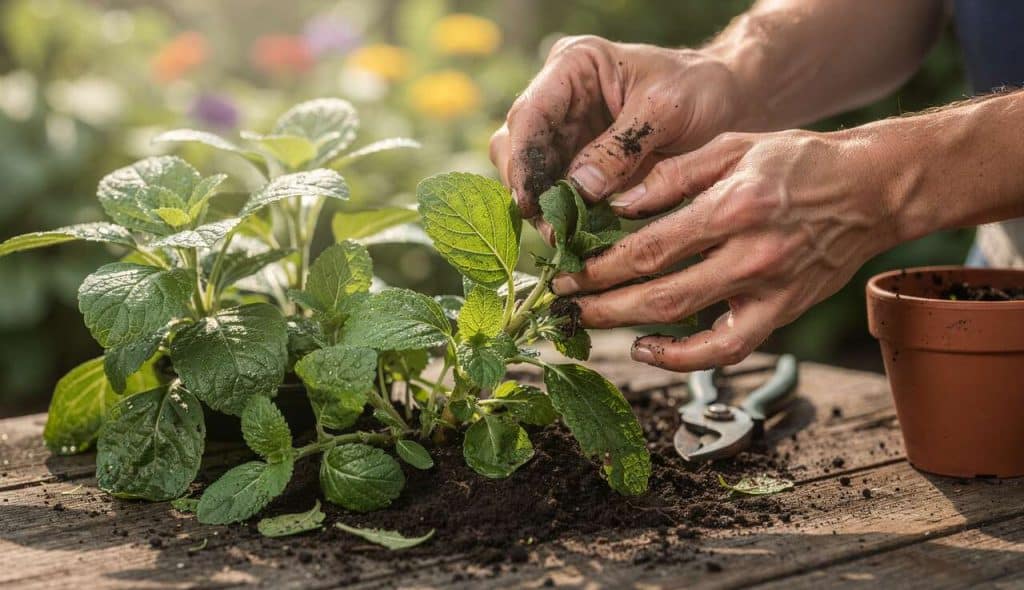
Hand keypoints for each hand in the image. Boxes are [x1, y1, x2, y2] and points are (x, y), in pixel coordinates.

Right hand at [489, 35, 747, 217]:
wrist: (728, 102)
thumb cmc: (700, 91)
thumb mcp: (666, 110)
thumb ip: (623, 146)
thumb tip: (579, 188)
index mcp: (573, 66)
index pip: (529, 115)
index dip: (524, 162)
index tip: (531, 202)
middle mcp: (557, 98)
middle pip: (515, 147)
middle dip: (529, 190)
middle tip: (553, 230)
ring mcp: (563, 133)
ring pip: (528, 176)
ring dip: (542, 209)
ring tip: (565, 238)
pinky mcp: (576, 164)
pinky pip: (555, 193)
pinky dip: (562, 217)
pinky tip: (575, 237)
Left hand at [550, 129, 900, 370]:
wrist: (870, 190)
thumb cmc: (797, 161)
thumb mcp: (732, 146)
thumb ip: (672, 174)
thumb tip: (617, 205)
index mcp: (734, 206)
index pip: (650, 247)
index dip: (599, 266)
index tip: (565, 271)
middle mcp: (752, 254)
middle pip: (659, 293)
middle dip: (601, 302)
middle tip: (563, 303)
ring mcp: (770, 290)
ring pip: (687, 325)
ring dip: (629, 328)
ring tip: (591, 322)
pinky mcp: (782, 313)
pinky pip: (726, 350)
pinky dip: (683, 358)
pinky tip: (647, 348)